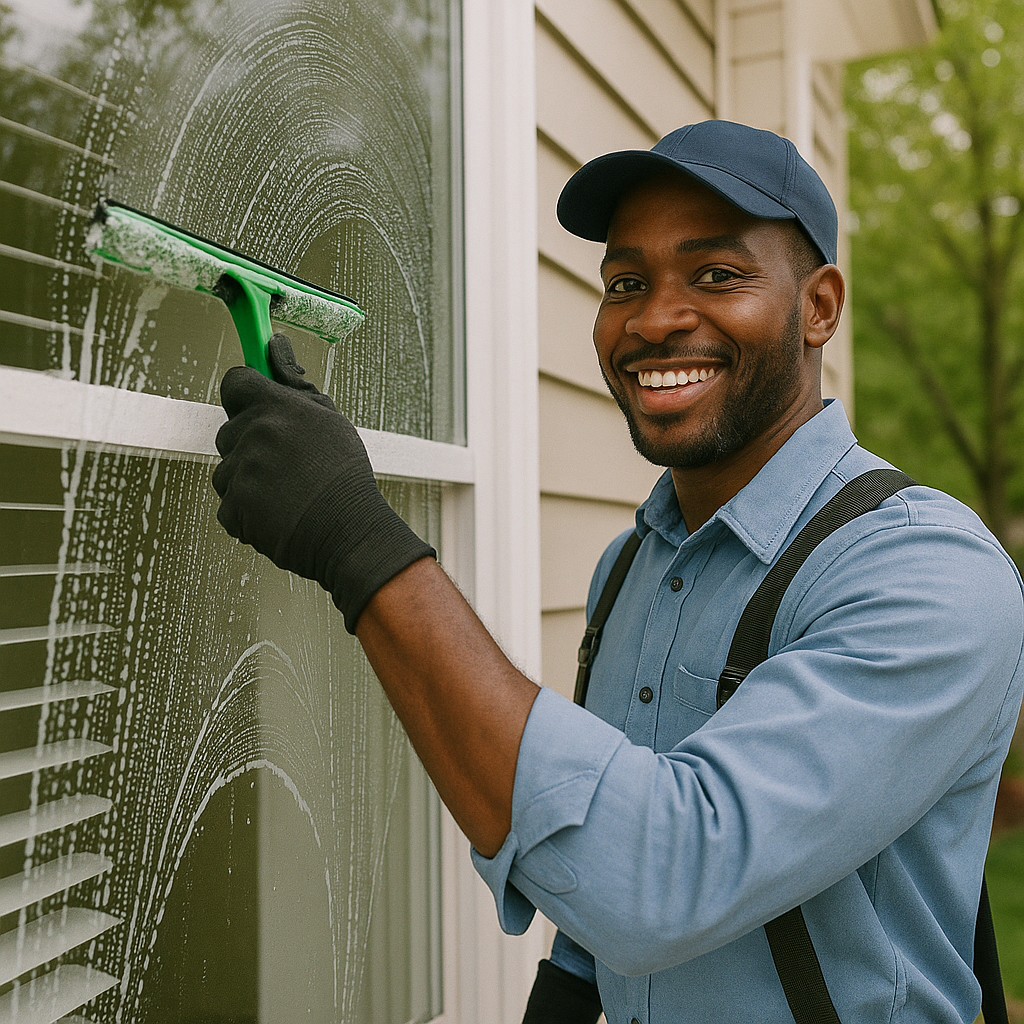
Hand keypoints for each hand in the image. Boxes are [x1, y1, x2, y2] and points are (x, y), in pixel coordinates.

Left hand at [212, 334, 434, 631]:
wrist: (348, 530)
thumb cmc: (344, 475)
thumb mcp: (329, 419)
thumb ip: (295, 384)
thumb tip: (274, 345)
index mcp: (276, 408)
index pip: (235, 382)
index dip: (244, 394)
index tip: (255, 404)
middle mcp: (253, 435)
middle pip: (230, 430)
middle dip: (251, 444)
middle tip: (288, 463)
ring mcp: (240, 473)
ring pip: (228, 469)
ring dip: (249, 479)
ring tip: (287, 492)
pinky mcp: (233, 508)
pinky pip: (230, 503)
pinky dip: (248, 511)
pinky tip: (278, 512)